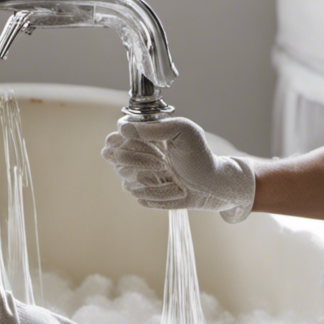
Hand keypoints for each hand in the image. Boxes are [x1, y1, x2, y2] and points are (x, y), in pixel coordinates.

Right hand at [101, 116, 254, 222]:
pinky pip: (140, 196)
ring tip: (172, 176)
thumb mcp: (183, 130)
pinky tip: (173, 189)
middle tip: (163, 163)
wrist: (210, 184)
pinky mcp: (144, 195)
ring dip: (154, 180)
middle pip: (115, 159)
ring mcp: (137, 177)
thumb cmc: (199, 155)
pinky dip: (161, 194)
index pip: (113, 139)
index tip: (151, 146)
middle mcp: (134, 156)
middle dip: (141, 162)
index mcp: (141, 137)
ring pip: (127, 180)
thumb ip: (154, 127)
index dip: (127, 144)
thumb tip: (124, 129)